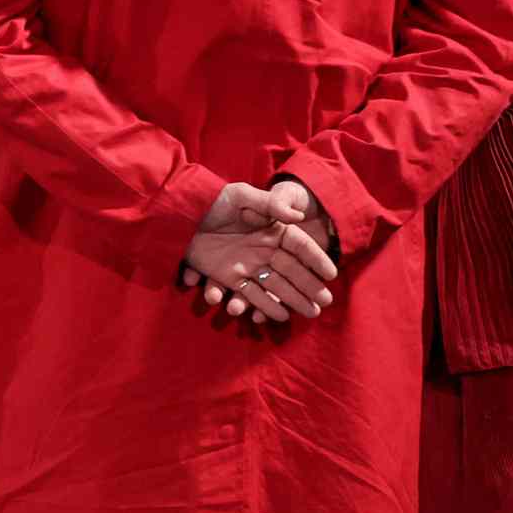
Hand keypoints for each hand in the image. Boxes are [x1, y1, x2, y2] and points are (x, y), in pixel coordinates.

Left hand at [183, 183, 336, 325]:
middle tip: (325, 303)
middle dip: (309, 287)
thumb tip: (297, 214)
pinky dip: (261, 306)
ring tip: (307, 314)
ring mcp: (247, 266)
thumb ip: (269, 204)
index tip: (331, 274)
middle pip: (291, 271)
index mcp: (271, 229)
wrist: (181, 214)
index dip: (316, 259)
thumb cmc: (213, 200)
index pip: (299, 246)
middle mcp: (263, 250)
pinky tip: (272, 317)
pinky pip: (249, 294)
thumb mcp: (241, 195)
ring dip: (290, 301)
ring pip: (273, 287)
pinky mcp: (229, 278)